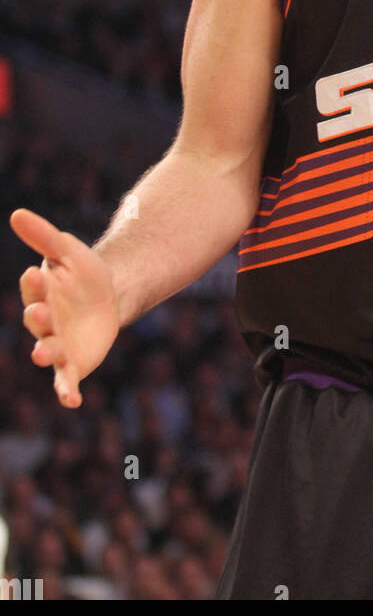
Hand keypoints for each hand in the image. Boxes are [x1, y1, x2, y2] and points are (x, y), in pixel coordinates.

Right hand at [10, 209, 120, 407]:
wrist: (111, 295)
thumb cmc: (83, 272)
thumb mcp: (68, 250)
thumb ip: (44, 236)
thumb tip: (16, 213)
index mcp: (41, 293)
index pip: (32, 289)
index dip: (33, 284)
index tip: (37, 272)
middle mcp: (44, 322)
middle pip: (36, 322)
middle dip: (37, 318)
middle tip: (41, 311)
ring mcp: (58, 345)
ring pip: (46, 352)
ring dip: (44, 353)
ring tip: (43, 353)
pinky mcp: (74, 364)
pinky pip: (66, 381)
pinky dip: (66, 393)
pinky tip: (71, 402)